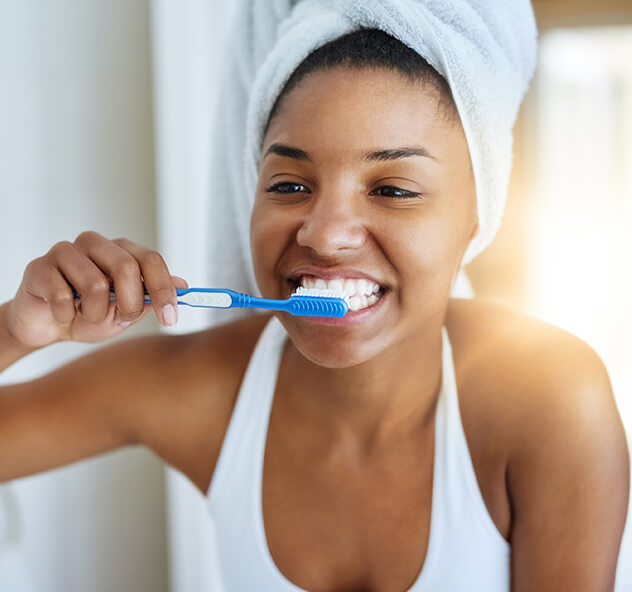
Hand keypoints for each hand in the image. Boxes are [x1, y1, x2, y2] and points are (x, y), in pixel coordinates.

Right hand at [6, 231, 187, 346]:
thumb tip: (184, 285)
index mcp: (121, 251)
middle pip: (126, 267)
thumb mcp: (127, 311)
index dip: (163, 290)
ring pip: (95, 283)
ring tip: (87, 317)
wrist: (48, 327)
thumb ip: (151, 297)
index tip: (170, 319)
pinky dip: (67, 315)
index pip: (151, 260)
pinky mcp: (39, 267)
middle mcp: (96, 244)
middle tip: (122, 320)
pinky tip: (64, 315)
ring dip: (96, 313)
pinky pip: (62, 296)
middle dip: (130, 304)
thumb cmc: (89, 315)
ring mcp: (66, 251)